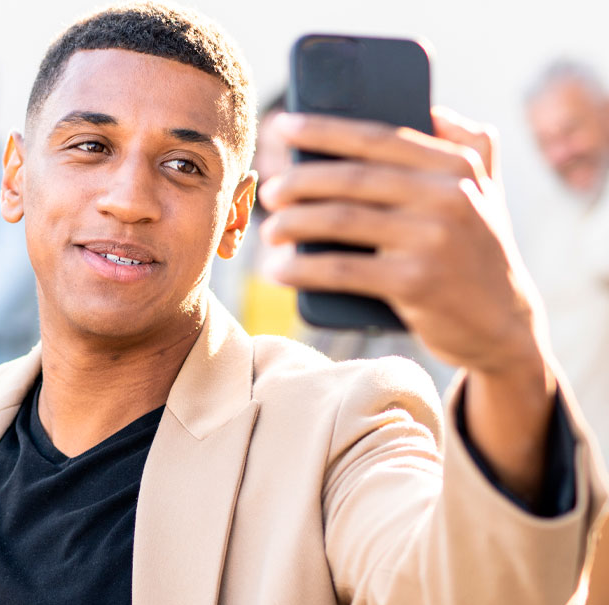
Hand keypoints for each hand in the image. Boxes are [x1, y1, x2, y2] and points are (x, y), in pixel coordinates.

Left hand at [259, 109, 554, 500]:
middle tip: (269, 193)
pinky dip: (302, 269)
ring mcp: (433, 239)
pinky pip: (342, 270)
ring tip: (269, 231)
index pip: (378, 137)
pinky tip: (278, 270)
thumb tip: (432, 109)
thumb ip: (469, 147)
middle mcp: (449, 196)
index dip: (324, 129)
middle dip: (297, 182)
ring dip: (290, 224)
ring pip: (339, 220)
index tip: (282, 126)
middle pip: (349, 179)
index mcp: (457, 166)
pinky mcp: (416, 282)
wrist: (505, 326)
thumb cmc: (478, 252)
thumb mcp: (487, 193)